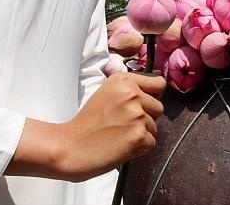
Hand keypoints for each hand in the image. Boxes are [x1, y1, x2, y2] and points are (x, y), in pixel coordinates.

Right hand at [8, 72, 164, 181]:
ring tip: (119, 136)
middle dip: (147, 117)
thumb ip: (128, 90)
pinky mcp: (139, 136)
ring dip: (141, 133)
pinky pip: (151, 142)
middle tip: (123, 125)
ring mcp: (136, 115)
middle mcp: (132, 94)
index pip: (158, 83)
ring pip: (155, 126)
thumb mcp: (105, 94)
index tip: (145, 104)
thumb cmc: (86, 124)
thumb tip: (154, 93)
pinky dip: (140, 148)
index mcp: (123, 81)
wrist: (70, 147)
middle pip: (158, 107)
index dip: (153, 96)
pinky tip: (121, 146)